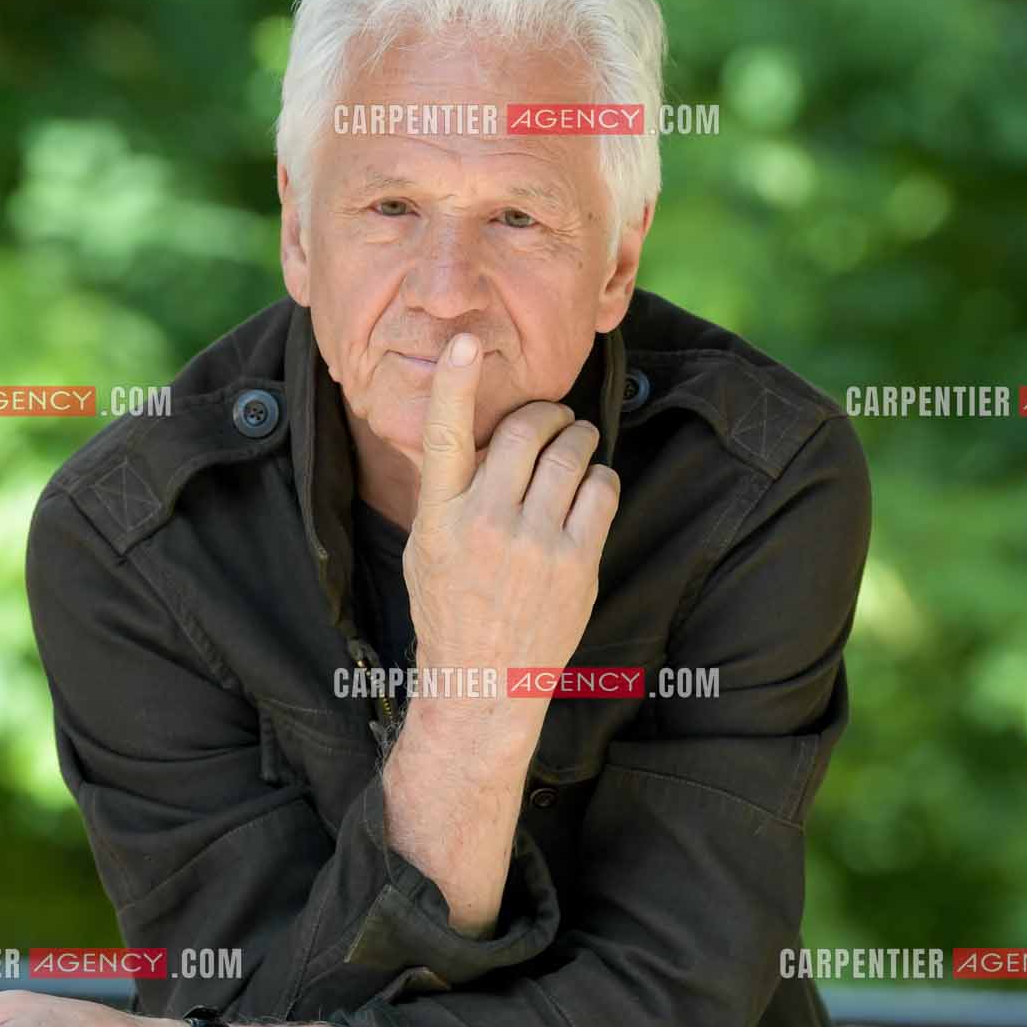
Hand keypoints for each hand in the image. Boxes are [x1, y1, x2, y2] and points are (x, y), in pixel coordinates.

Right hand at [404, 331, 619, 700]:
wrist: (484, 684)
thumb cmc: (450, 610)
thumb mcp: (425, 548)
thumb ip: (446, 493)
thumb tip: (471, 435)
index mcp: (440, 517)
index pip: (443, 437)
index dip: (452, 384)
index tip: (462, 343)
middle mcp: (485, 524)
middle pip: (523, 432)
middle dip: (545, 415)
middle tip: (552, 420)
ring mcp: (534, 544)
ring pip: (570, 454)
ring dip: (578, 438)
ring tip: (575, 445)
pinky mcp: (576, 563)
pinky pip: (600, 488)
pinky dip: (599, 477)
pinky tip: (588, 489)